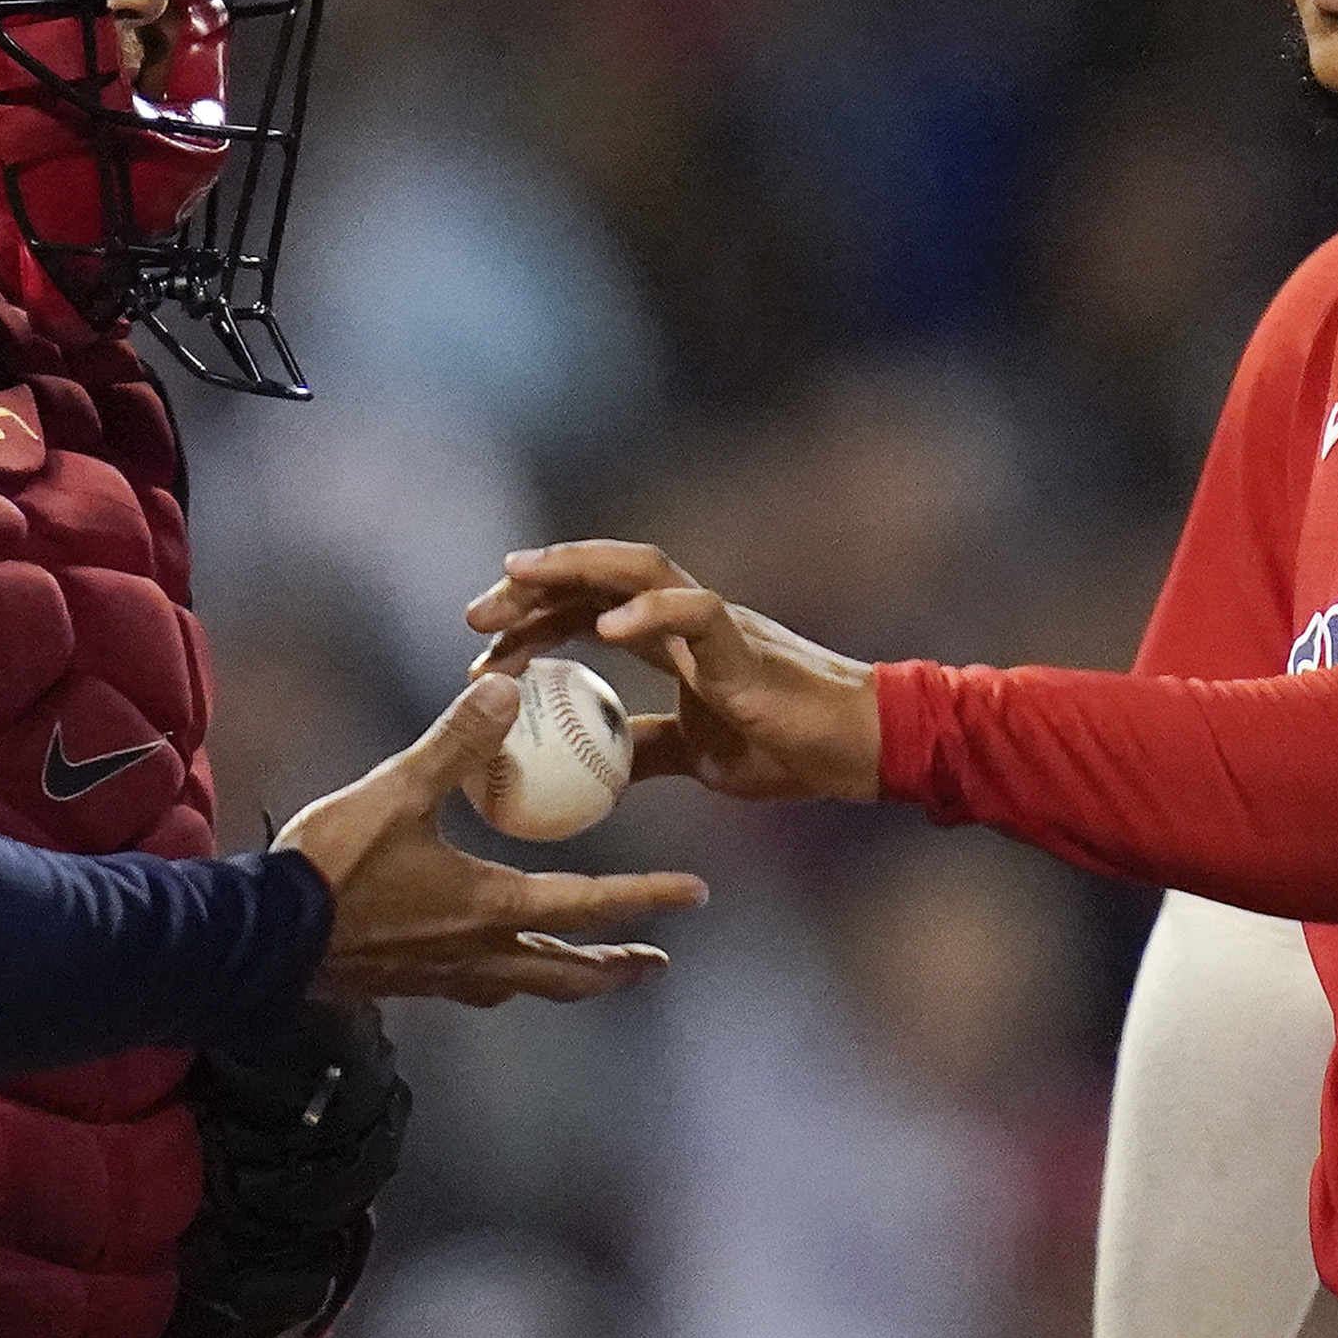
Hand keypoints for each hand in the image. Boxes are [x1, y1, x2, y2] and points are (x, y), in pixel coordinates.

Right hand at [278, 676, 709, 1008]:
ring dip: (567, 979)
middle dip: (617, 966)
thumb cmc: (329, 868)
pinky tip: (494, 963)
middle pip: (568, 973)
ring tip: (588, 971)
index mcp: (491, 909)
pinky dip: (507, 977)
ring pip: (526, 987)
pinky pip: (478, 986)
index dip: (647, 897)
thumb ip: (455, 740)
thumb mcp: (396, 791)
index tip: (696, 894)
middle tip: (656, 961)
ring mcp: (443, 977)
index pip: (589, 906)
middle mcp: (478, 955)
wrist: (257, 939)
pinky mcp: (408, 984)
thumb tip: (508, 684)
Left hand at [463, 543, 880, 802]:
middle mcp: (685, 616)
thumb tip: (593, 770)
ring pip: (639, 567)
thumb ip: (644, 750)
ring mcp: (716, 622)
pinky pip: (695, 611)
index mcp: (670, 640)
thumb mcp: (695, 756)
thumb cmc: (789, 748)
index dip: (530, 622)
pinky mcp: (746, 643)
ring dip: (573, 568)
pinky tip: (604, 626)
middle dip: (531, 585)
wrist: (865, 749)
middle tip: (473, 613)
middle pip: (596, 576)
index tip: (479, 652)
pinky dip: (648, 611)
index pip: (584, 611)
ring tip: (517, 579)